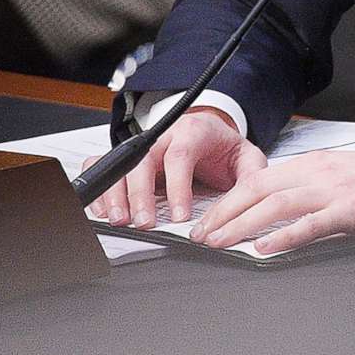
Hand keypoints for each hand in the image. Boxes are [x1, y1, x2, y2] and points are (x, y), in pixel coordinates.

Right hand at [83, 106, 262, 229]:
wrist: (209, 133)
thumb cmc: (222, 148)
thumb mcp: (246, 157)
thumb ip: (251, 176)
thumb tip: (250, 202)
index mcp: (194, 132)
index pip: (181, 156)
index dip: (177, 186)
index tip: (179, 216)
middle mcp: (164, 137)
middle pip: (144, 161)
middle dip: (140, 194)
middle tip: (144, 222)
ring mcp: (145, 147)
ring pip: (121, 164)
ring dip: (117, 194)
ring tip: (120, 220)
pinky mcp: (131, 158)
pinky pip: (106, 165)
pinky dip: (103, 189)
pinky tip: (104, 210)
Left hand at [191, 146, 354, 256]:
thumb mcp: (345, 180)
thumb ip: (314, 194)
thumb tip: (282, 216)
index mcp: (315, 164)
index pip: (259, 179)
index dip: (228, 200)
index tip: (208, 220)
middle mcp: (319, 172)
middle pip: (258, 189)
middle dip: (224, 213)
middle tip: (201, 236)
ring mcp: (336, 190)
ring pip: (276, 204)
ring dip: (241, 224)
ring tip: (219, 242)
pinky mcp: (354, 209)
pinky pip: (311, 223)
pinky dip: (283, 235)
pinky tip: (264, 247)